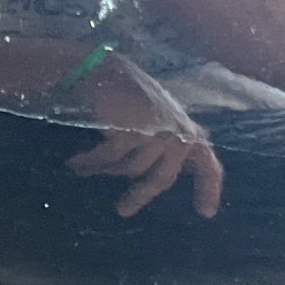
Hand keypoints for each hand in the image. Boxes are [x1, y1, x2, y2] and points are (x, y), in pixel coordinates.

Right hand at [63, 56, 222, 217]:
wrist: (109, 70)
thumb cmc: (130, 96)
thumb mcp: (157, 121)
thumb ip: (165, 146)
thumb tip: (154, 181)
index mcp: (188, 131)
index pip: (207, 164)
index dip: (208, 189)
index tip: (205, 213)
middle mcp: (179, 134)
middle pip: (162, 178)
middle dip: (140, 196)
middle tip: (122, 211)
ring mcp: (159, 134)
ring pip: (132, 170)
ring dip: (106, 170)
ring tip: (84, 170)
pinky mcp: (135, 134)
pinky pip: (110, 160)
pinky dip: (91, 163)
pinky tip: (75, 164)